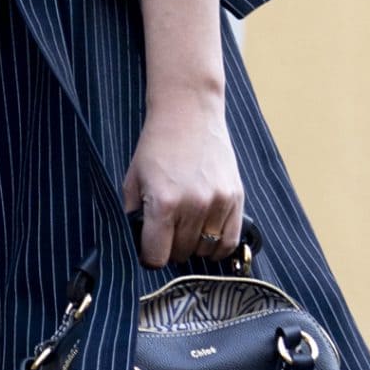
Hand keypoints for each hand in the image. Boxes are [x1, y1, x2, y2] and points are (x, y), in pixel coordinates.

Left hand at [122, 87, 243, 268]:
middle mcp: (193, 206)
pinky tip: (207, 235)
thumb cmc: (157, 145)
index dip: (149, 257)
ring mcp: (218, 202)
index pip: (157, 256)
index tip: (149, 248)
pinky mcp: (236, 197)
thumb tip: (139, 245)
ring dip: (194, 246)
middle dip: (170, 248)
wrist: (189, 112)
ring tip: (186, 228)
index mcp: (163, 203)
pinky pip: (230, 240)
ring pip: (205, 250)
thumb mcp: (133, 180)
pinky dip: (218, 246)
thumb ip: (133, 216)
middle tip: (166, 232)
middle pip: (181, 254)